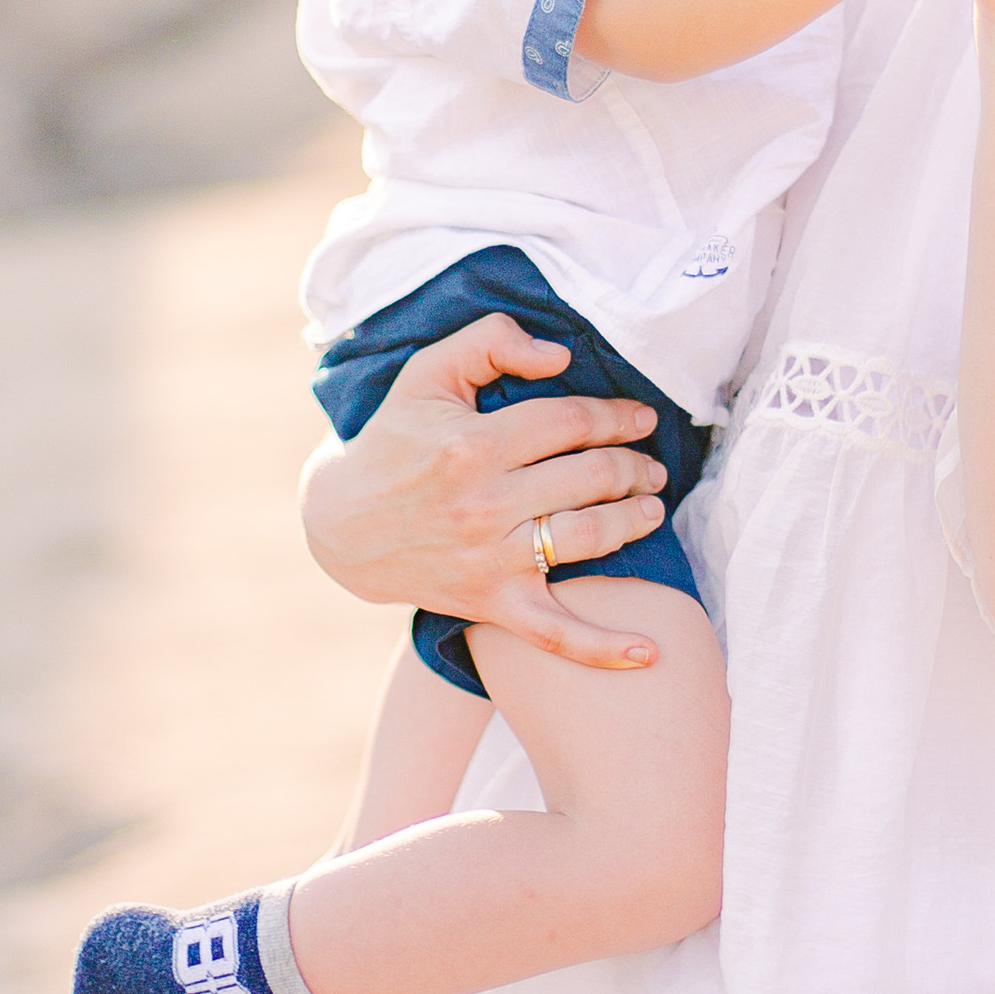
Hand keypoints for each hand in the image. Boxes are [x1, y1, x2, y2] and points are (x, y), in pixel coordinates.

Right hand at [298, 314, 673, 667]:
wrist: (343, 524)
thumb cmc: (394, 439)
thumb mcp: (428, 374)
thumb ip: (490, 342)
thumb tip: (560, 355)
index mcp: (473, 444)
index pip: (571, 422)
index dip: (616, 416)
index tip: (641, 418)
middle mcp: (484, 504)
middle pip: (591, 477)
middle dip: (634, 467)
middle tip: (651, 465)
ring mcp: (490, 559)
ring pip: (589, 537)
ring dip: (635, 520)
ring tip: (651, 508)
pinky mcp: (491, 603)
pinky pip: (555, 633)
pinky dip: (605, 647)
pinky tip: (650, 651)